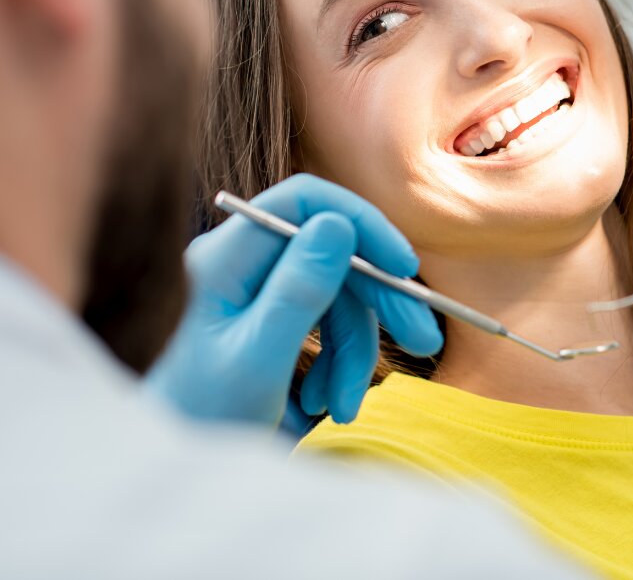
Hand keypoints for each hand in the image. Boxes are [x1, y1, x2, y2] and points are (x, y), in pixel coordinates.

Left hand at [146, 174, 442, 428]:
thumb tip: (338, 223)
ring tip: (343, 408)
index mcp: (226, 257)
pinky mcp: (270, 318)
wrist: (170, 466)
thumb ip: (297, 291)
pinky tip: (324, 405)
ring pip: (335, 295)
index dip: (361, 223)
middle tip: (424, 340)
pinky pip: (323, 324)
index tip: (404, 267)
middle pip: (331, 253)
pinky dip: (337, 363)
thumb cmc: (198, 419)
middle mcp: (242, 263)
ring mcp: (256, 290)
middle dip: (377, 301)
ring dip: (354, 351)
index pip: (304, 202)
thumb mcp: (256, 361)